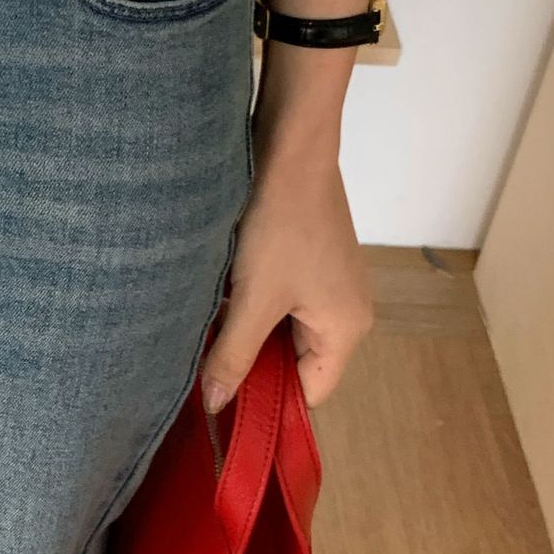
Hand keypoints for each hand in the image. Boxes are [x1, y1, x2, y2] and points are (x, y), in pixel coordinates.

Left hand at [201, 141, 372, 414]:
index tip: (222, 405)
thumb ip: (233, 356)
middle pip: (295, 365)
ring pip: (282, 333)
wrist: (290, 148)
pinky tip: (218, 303)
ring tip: (208, 337)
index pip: (309, 394)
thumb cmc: (281, 225)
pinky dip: (250, 308)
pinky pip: (280, 304)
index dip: (268, 405)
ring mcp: (330, 286)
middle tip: (205, 372)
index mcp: (346, 330)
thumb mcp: (252, 299)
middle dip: (252, 368)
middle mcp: (348, 313)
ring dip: (247, 336)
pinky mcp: (311, 263)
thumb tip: (215, 405)